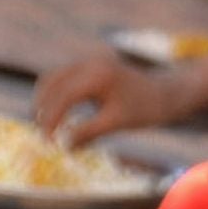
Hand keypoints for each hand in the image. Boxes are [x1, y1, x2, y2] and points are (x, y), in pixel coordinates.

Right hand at [35, 51, 184, 148]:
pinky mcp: (88, 66)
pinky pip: (62, 78)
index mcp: (97, 75)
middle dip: (43, 109)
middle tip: (41, 134)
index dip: (51, 119)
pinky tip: (56, 114)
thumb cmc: (145, 109)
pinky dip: (55, 94)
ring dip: (46, 100)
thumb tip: (63, 146)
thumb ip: (89, 133)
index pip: (62, 97)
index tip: (47, 140)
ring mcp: (87, 62)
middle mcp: (88, 63)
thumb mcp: (117, 123)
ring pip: (53, 79)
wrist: (166, 94)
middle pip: (51, 84)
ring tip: (45, 125)